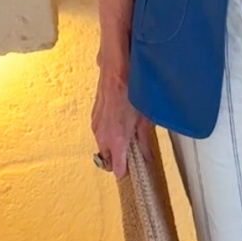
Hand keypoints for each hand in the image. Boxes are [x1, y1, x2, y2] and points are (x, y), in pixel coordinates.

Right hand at [91, 62, 150, 180]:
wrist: (117, 70)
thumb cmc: (133, 92)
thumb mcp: (145, 119)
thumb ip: (145, 141)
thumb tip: (147, 157)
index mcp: (116, 140)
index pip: (117, 168)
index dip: (126, 170)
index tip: (134, 169)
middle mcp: (103, 136)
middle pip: (107, 160)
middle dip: (118, 159)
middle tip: (132, 153)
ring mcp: (96, 126)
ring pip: (102, 146)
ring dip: (113, 146)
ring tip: (127, 137)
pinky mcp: (94, 117)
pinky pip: (100, 133)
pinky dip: (108, 134)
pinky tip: (119, 124)